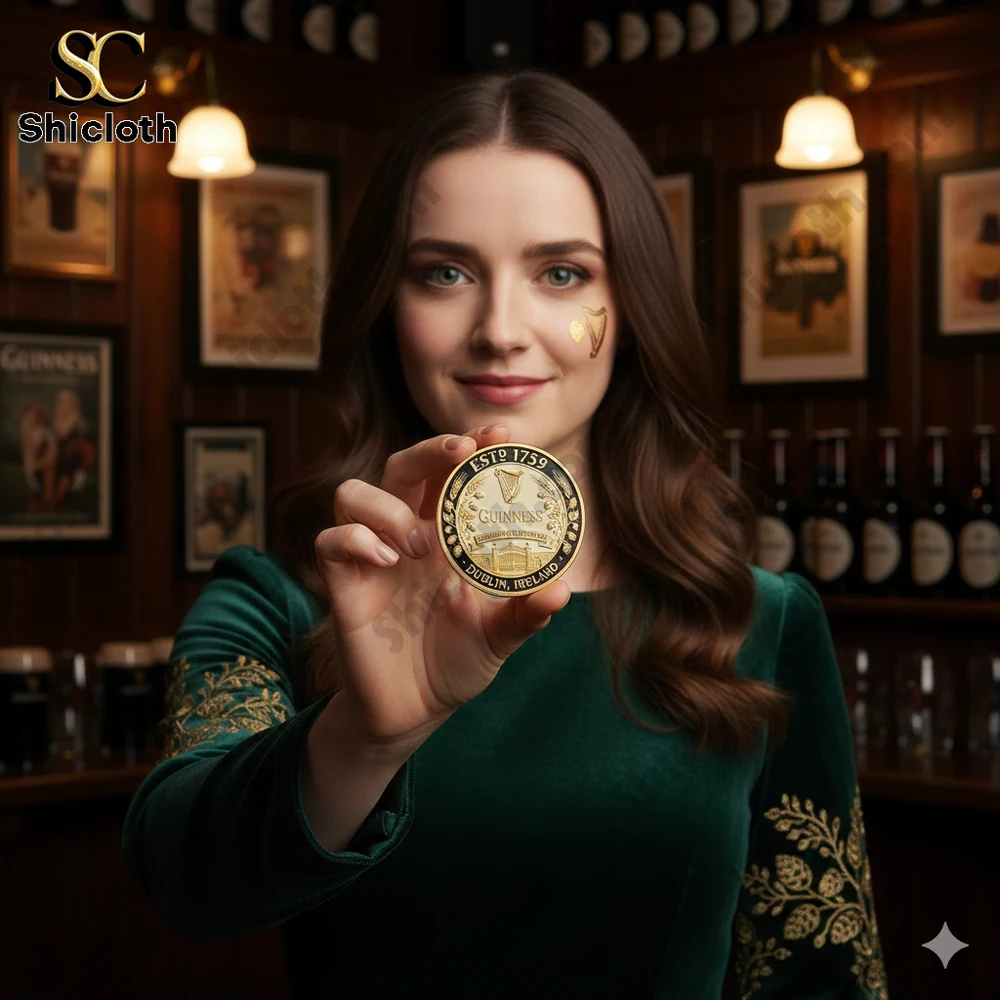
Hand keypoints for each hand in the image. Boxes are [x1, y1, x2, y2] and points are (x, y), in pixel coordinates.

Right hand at [315, 424, 571, 752]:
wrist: (415, 713)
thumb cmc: (458, 663)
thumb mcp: (500, 637)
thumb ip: (526, 613)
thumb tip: (560, 590)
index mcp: (446, 536)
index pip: (451, 474)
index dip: (472, 446)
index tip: (502, 434)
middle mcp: (406, 535)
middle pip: (402, 467)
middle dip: (430, 449)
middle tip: (462, 450)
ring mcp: (370, 558)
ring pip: (354, 492)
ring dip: (387, 505)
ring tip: (422, 544)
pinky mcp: (343, 585)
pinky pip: (330, 540)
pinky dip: (355, 540)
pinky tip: (387, 560)